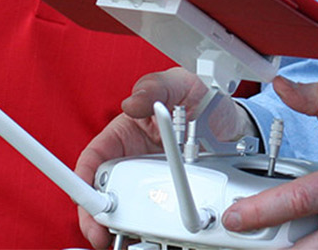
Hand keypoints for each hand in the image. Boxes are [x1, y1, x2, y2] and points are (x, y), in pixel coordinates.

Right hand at [74, 68, 255, 246]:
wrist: (235, 125)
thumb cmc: (202, 101)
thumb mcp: (181, 84)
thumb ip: (156, 86)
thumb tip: (131, 103)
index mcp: (124, 135)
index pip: (93, 159)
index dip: (82, 180)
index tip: (85, 198)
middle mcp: (132, 162)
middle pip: (105, 193)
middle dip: (98, 215)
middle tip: (103, 231)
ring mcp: (151, 183)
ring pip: (128, 211)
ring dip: (124, 227)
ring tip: (129, 240)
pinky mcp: (171, 199)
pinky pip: (156, 219)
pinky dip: (153, 231)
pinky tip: (157, 239)